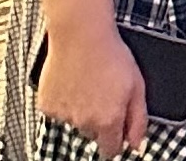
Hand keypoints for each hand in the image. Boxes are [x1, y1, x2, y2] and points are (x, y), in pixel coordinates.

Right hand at [36, 20, 146, 158]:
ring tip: (88, 82)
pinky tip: (72, 81)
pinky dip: (65, 100)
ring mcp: (63, 115)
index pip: (110, 150)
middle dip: (100, 119)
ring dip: (82, 109)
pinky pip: (59, 110)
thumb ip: (138, 119)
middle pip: (93, 132)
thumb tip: (137, 145)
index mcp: (108, 120)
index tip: (117, 132)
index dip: (116, 141)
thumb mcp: (138, 85)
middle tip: (104, 92)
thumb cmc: (112, 56)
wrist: (81, 36)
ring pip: (76, 120)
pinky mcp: (47, 105)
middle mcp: (83, 123)